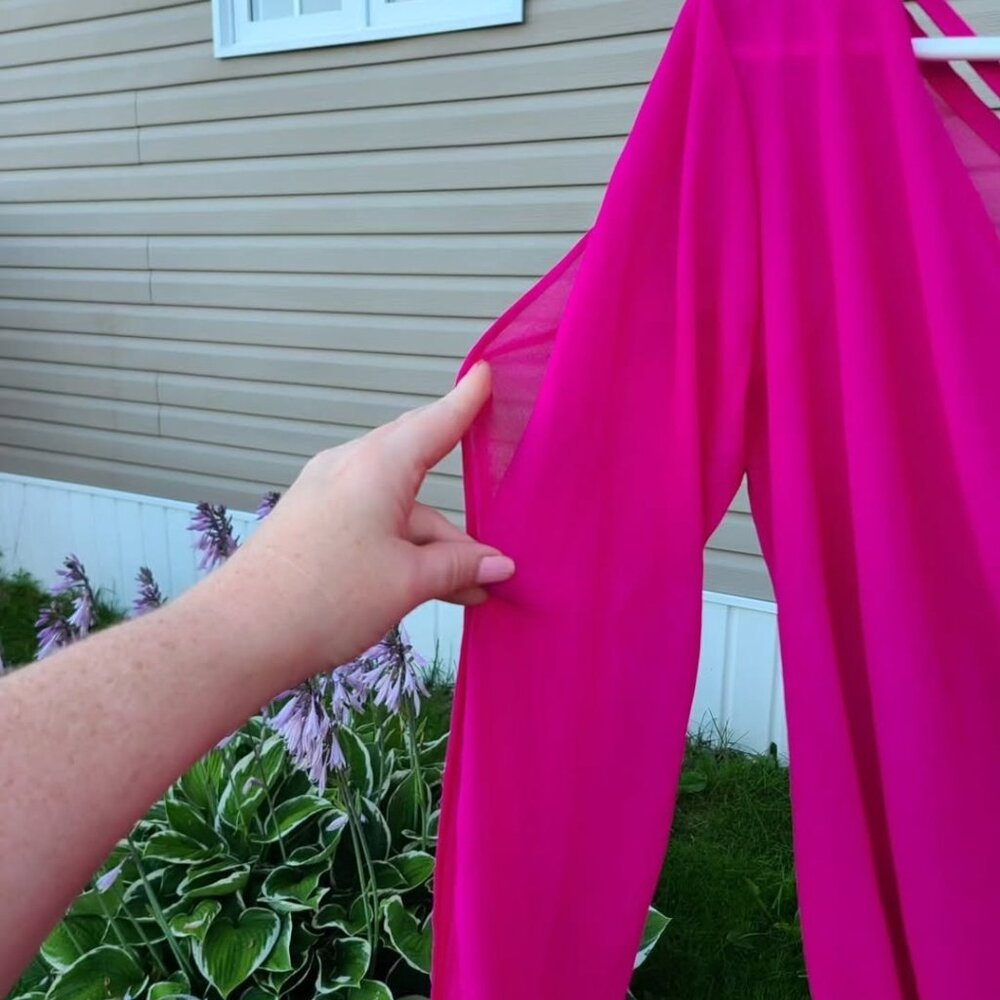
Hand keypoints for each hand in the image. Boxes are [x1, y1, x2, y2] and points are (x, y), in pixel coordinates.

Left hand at [202, 361, 513, 678]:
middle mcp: (349, 468)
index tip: (484, 374)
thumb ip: (458, 567)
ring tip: (470, 589)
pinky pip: (373, 523)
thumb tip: (499, 564)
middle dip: (459, 509)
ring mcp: (326, 495)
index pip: (435, 422)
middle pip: (419, 471)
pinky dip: (404, 548)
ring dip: (434, 545)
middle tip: (495, 537)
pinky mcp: (312, 523)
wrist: (240, 634)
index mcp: (377, 465)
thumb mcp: (407, 581)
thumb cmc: (323, 596)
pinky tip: (429, 585)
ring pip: (399, 509)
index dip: (465, 401)